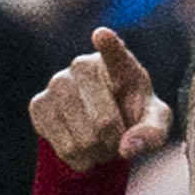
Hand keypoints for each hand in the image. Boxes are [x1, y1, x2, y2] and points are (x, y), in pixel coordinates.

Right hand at [30, 26, 167, 173]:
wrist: (103, 126)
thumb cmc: (134, 116)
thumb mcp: (155, 123)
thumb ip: (153, 133)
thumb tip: (128, 148)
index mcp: (119, 64)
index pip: (113, 52)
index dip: (108, 45)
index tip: (102, 35)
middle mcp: (83, 66)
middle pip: (103, 123)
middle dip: (115, 144)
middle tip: (117, 141)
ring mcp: (57, 82)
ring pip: (81, 139)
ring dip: (97, 154)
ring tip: (101, 145)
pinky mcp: (38, 104)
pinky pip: (62, 147)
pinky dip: (78, 159)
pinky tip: (83, 148)